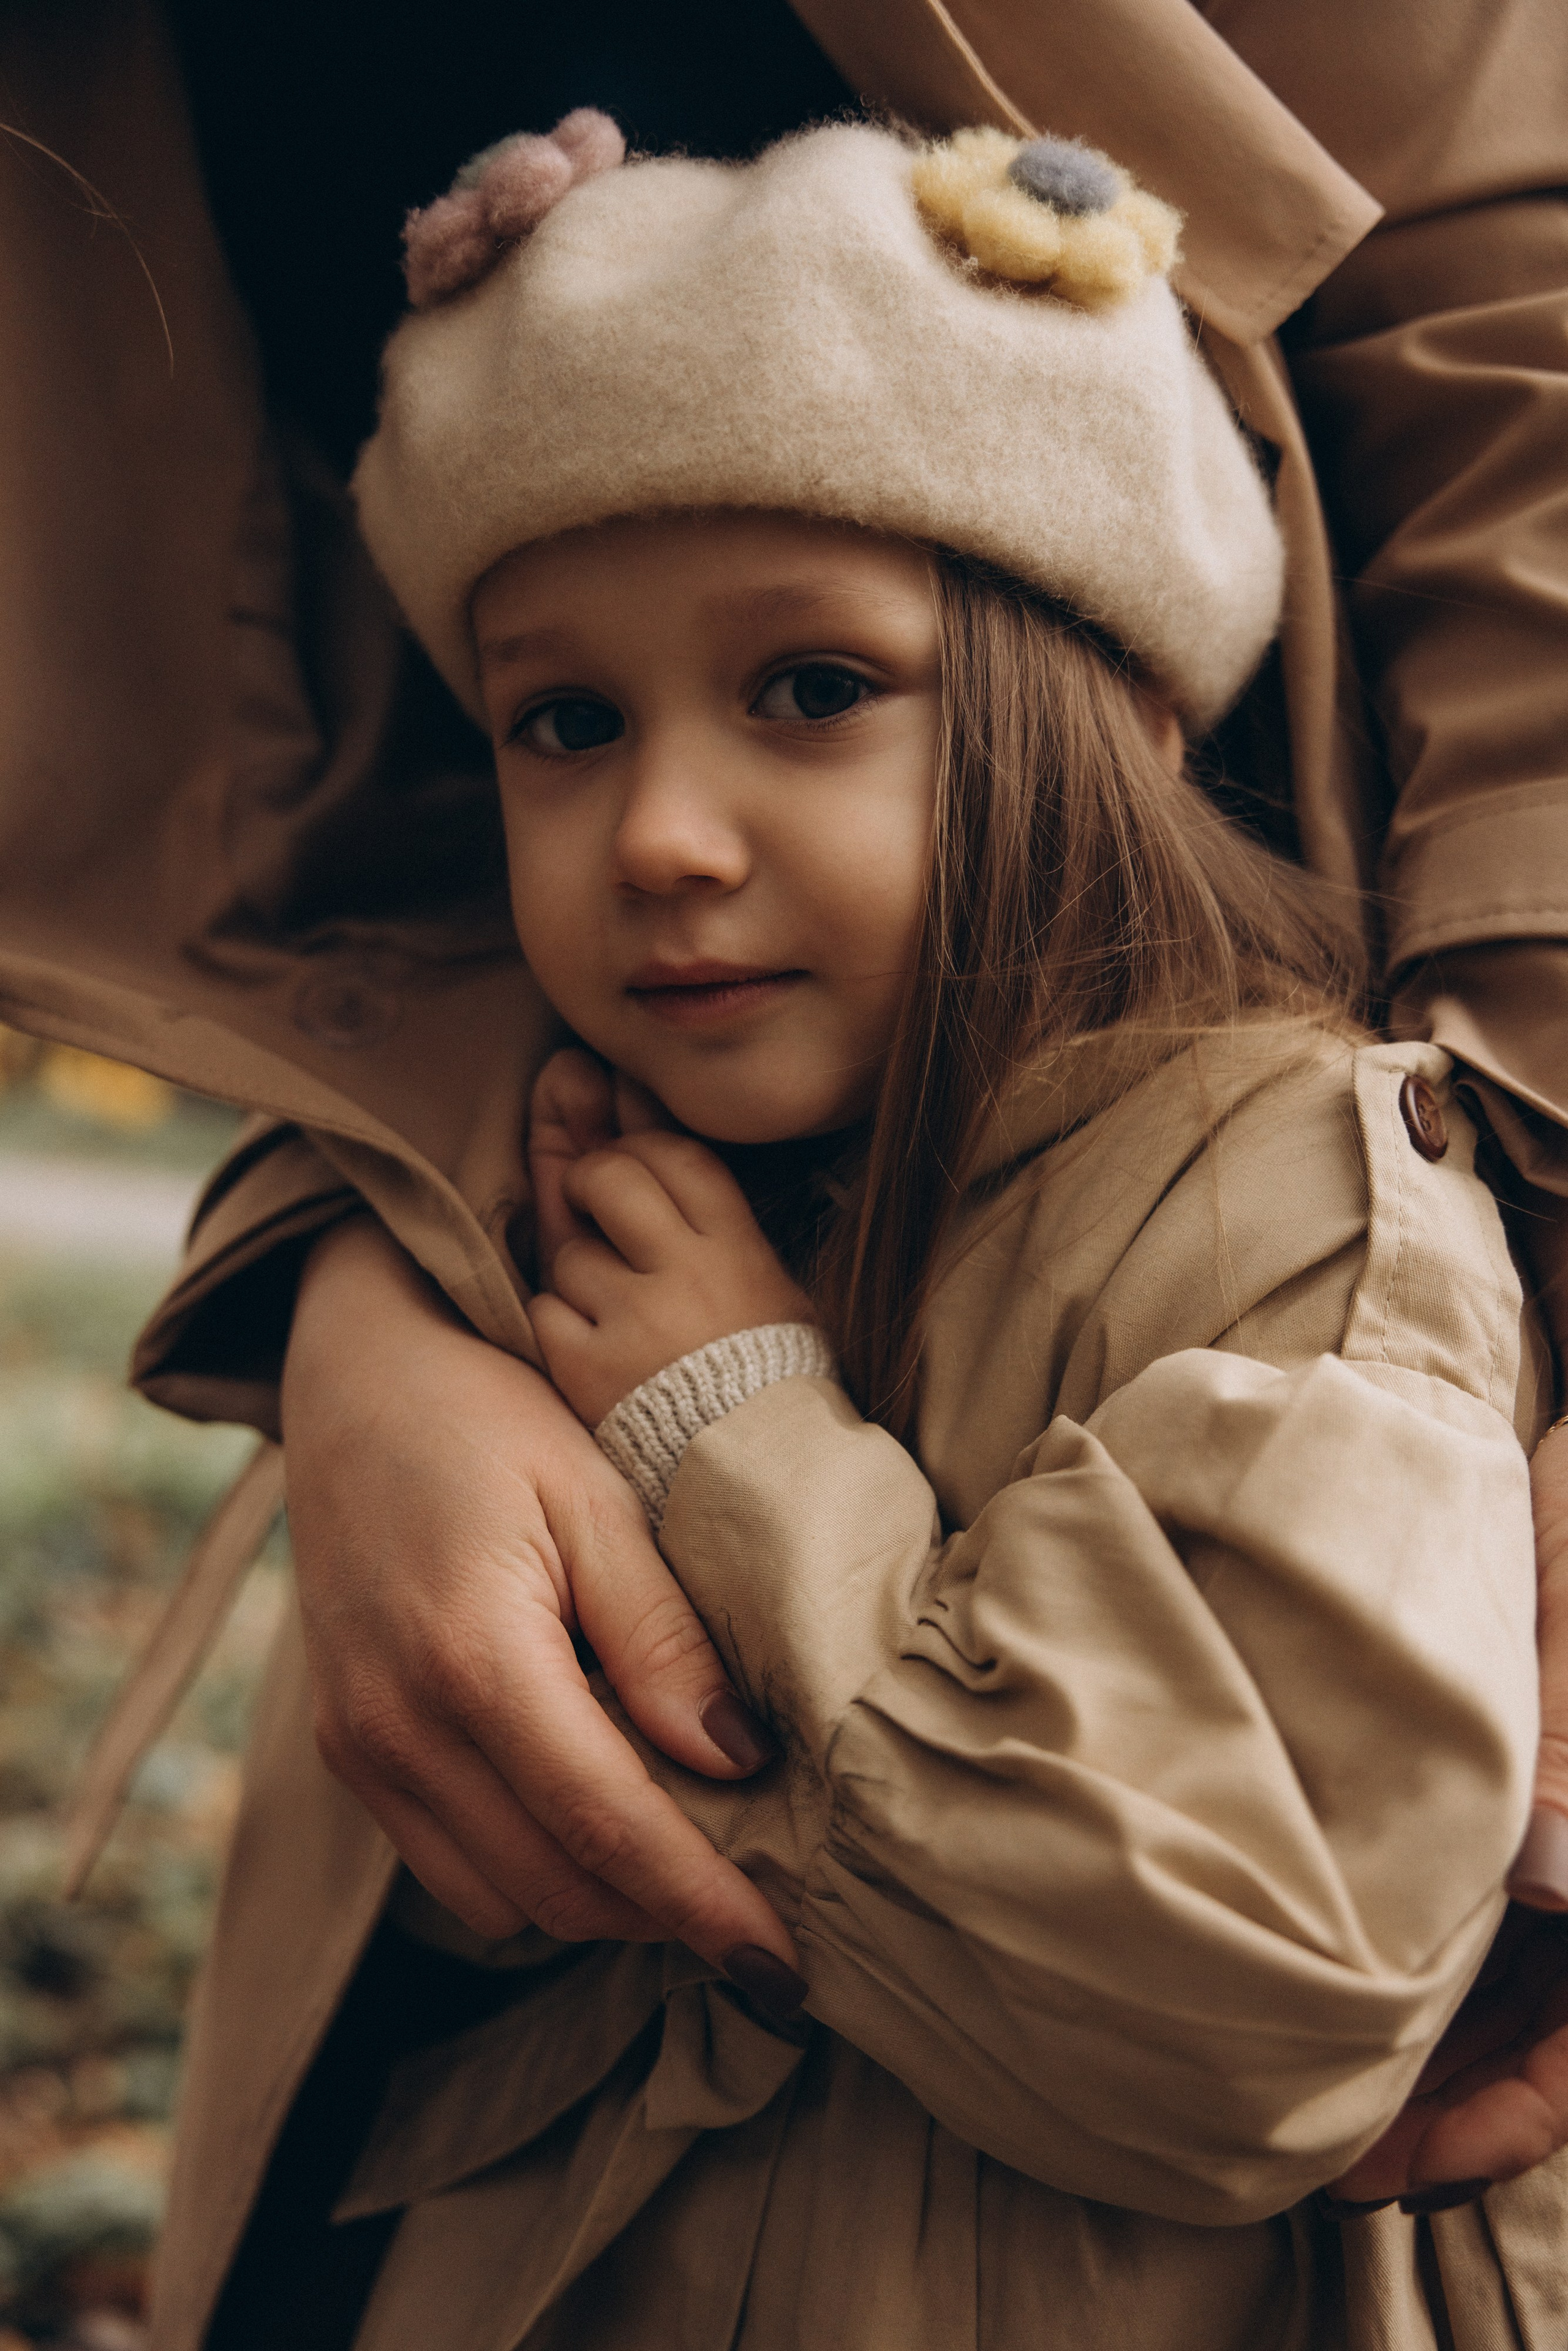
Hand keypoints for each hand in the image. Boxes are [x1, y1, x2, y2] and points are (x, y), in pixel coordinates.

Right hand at [282, 1216, 803, 2006]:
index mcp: (471, 1657)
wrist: (355, 1373)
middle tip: (764, 1912)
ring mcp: (360, 1747)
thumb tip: (736, 1763)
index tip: (785, 1967)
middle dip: (665, 1918)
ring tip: (691, 1860)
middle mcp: (397, 1726)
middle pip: (558, 1888)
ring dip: (601, 1899)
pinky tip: (598, 1812)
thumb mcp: (598, 1495)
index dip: (703, 1906)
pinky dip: (533, 1867)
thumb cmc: (491, 1416)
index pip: (608, 1826)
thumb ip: (660, 1635)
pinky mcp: (348, 1751)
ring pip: (501, 1900)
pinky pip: (452, 1864)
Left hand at [527, 1051, 813, 1425]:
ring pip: (569, 1252)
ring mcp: (636, 1320)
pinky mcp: (590, 1369)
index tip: (638, 1176)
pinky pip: (546, 1312)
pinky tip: (598, 1352)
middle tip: (602, 1223)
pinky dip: (560, 1326)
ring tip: (620, 1316)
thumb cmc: (760, 1364)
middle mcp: (687, 1273)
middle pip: (610, 1178)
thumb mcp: (756, 1272)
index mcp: (738, 1246)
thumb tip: (628, 1086)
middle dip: (591, 1187)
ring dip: (579, 1274)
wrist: (762, 1473)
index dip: (641, 1150)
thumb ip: (696, 1192)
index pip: (672, 1152)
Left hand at [1325, 1417, 1567, 2211]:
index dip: (1489, 2133)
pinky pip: (1468, 1914)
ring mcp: (1555, 1837)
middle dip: (1422, 2104)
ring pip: (1489, 1992)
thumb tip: (1550, 1878)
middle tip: (1290, 2131)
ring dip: (1404, 2039)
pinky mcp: (1514, 1798)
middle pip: (1528, 2047)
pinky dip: (1402, 1955)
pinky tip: (1314, 1956)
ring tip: (1282, 2060)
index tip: (1379, 2165)